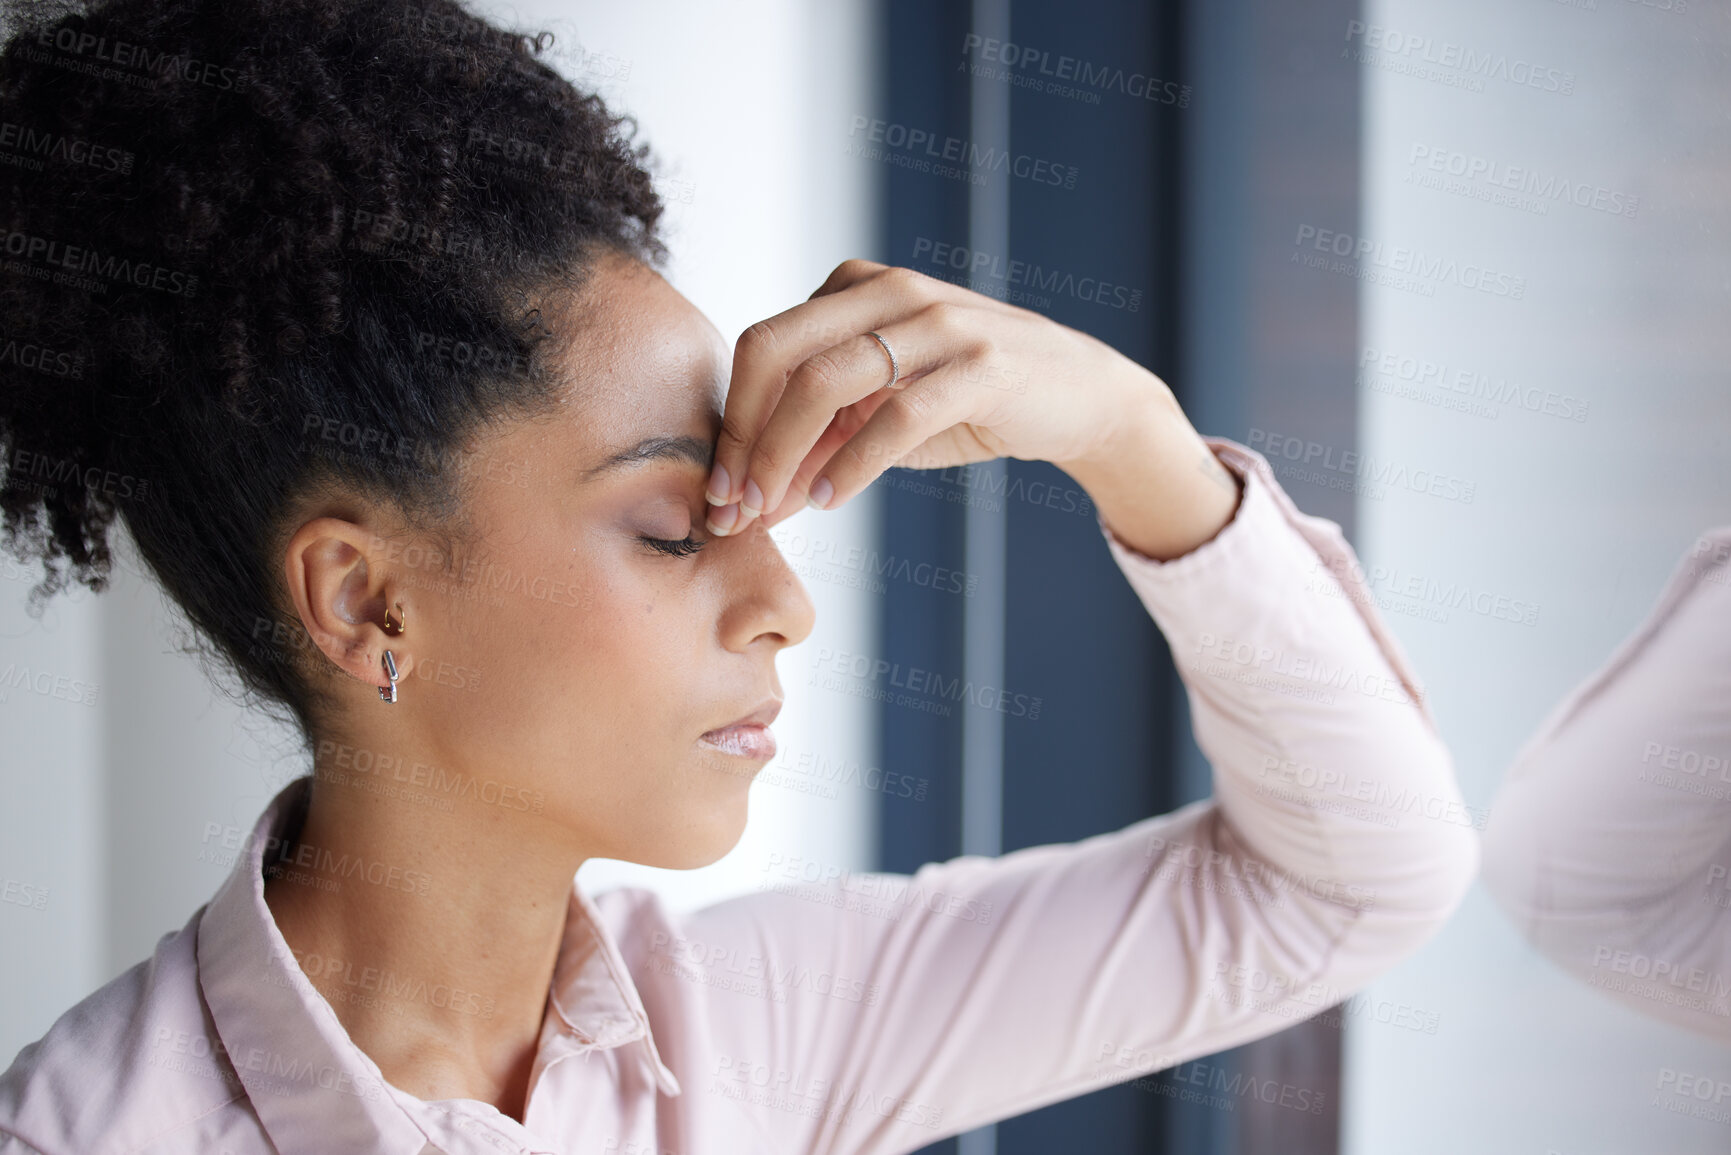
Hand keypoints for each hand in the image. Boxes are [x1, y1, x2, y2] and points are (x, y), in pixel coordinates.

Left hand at [704, 258, 1173, 535]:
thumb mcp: (881, 416)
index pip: (763, 346)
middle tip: (734, 503)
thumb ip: (819, 440)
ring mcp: (936, 322)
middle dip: (744, 435)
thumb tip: (751, 497)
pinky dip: (852, 465)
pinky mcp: (981, 365)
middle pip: (775, 351)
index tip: (720, 490)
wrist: (1079, 394)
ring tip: (774, 509)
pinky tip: (832, 499)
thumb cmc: (970, 401)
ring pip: (825, 381)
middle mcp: (888, 291)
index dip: (731, 421)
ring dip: (784, 454)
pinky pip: (895, 416)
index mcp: (854, 289)